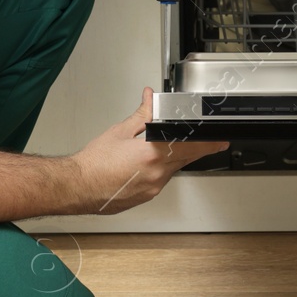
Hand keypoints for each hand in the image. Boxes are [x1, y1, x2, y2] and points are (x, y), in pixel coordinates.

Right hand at [70, 88, 228, 213]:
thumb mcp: (119, 132)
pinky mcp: (146, 197)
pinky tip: (145, 165)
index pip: (190, 147)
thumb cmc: (93, 163)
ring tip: (157, 150)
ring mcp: (152, 189)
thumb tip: (150, 99)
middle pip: (184, 160)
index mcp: (152, 155)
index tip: (220, 140)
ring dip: (172, 159)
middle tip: (204, 143)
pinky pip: (160, 181)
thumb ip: (141, 115)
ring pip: (172, 170)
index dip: (208, 143)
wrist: (76, 187)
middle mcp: (156, 175)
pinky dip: (158, 170)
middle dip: (193, 150)